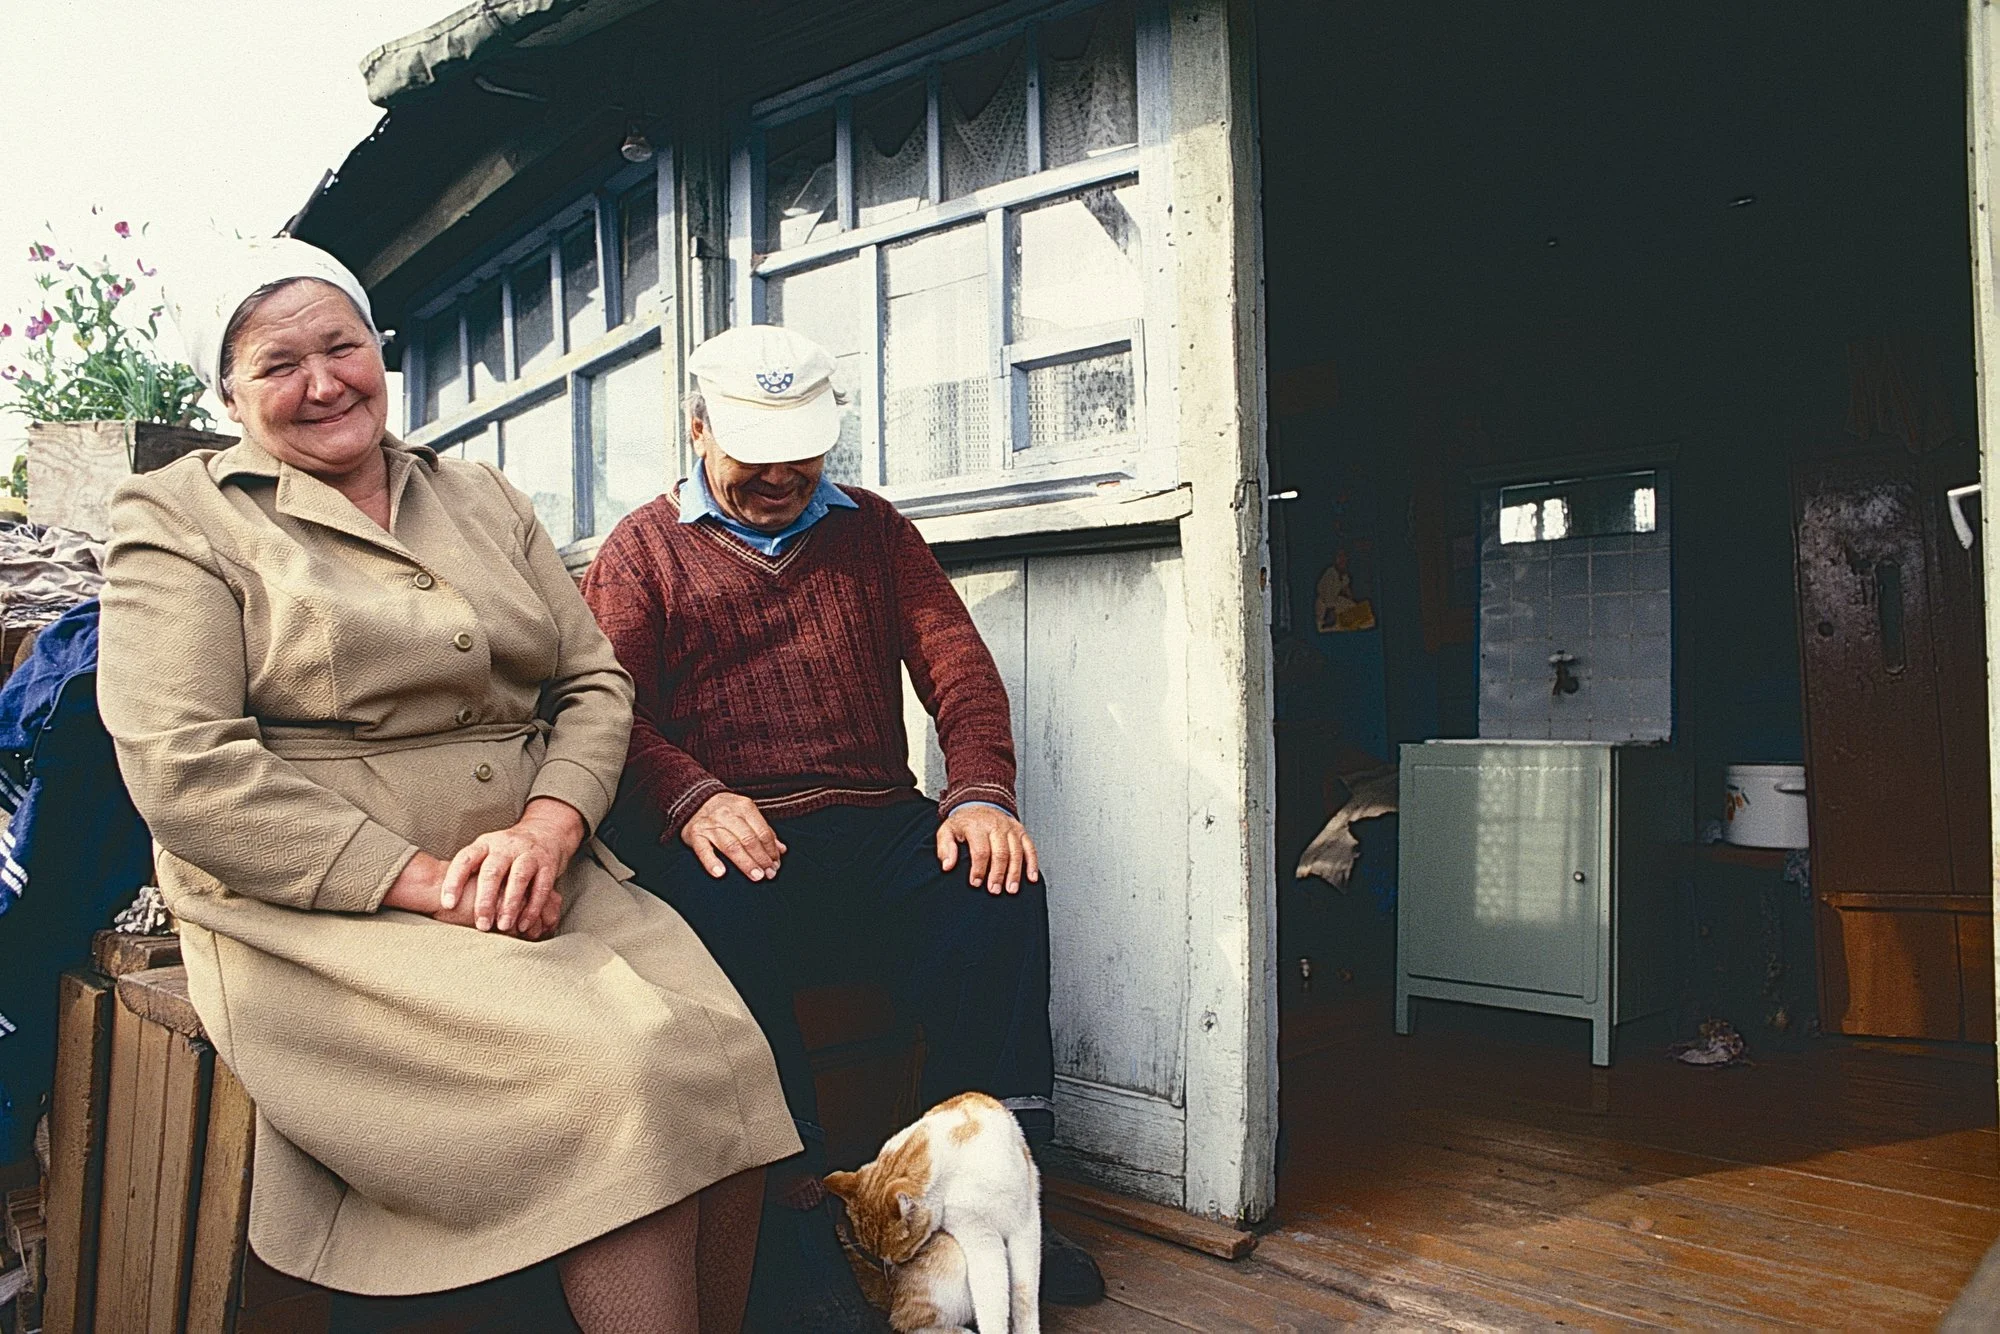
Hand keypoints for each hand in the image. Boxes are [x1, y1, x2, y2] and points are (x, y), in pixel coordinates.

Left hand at [437, 797, 584, 936]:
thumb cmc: (505, 853)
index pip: (465, 859)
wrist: (545, 832)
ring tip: (503, 927)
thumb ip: (468, 873)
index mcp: (484, 844)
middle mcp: (505, 847)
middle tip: (481, 925)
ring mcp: (528, 854)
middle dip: (485, 900)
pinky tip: (524, 925)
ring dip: (510, 904)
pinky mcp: (548, 864)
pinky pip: (541, 887)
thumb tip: (439, 904)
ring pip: (518, 878)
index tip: (447, 905)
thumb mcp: (484, 854)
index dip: (454, 881)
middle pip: (492, 871)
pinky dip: (533, 907)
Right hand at [681, 792, 786, 881]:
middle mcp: (728, 814)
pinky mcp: (695, 834)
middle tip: (769, 874)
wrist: (695, 799)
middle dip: (761, 858)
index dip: (771, 850)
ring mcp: (710, 824)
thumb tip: (782, 850)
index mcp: (744, 807)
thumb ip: (764, 831)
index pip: (762, 832)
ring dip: (745, 862)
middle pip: (749, 839)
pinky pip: (703, 850)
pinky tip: (720, 873)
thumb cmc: (726, 810)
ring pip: (731, 845)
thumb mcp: (747, 813)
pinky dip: (711, 862)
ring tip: (756, 876)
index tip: (776, 864)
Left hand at [936, 805, 1038, 894]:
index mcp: (977, 826)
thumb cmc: (964, 822)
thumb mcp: (947, 830)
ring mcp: (1011, 828)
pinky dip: (1032, 863)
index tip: (975, 883)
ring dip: (1015, 872)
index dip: (978, 869)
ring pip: (1016, 852)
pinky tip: (1031, 877)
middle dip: (998, 874)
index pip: (980, 850)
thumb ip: (945, 847)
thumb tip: (947, 865)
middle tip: (994, 890)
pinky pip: (1030, 848)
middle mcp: (996, 826)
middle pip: (1000, 853)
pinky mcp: (1020, 831)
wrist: (979, 803)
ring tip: (1011, 889)